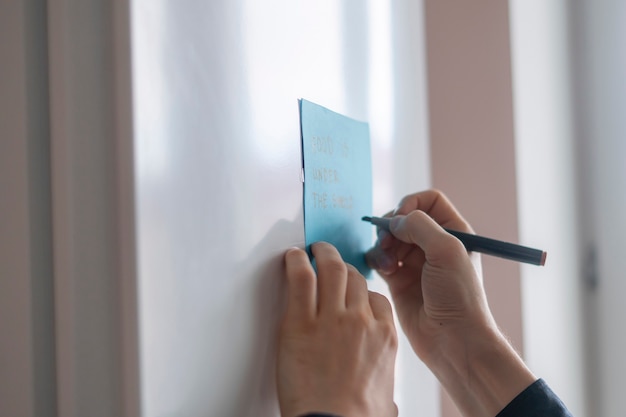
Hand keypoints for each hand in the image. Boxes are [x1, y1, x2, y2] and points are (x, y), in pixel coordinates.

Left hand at [277, 243, 397, 416]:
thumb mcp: (385, 400)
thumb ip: (385, 389)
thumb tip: (388, 403)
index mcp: (385, 337)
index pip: (377, 298)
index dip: (362, 290)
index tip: (352, 289)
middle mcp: (361, 320)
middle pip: (355, 278)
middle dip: (343, 266)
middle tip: (331, 260)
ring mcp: (332, 318)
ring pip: (332, 269)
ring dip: (323, 254)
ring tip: (315, 248)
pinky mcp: (300, 322)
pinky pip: (301, 279)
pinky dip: (297, 261)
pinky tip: (293, 256)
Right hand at [365, 190, 534, 416]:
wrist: (452, 340)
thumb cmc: (458, 297)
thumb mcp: (447, 251)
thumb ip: (420, 226)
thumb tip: (395, 221)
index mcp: (454, 231)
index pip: (429, 200)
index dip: (412, 203)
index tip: (402, 218)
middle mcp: (434, 244)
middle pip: (403, 217)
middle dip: (392, 226)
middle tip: (388, 242)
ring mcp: (415, 262)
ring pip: (388, 237)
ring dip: (382, 244)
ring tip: (388, 262)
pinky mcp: (398, 279)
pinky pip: (379, 258)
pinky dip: (376, 259)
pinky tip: (385, 272)